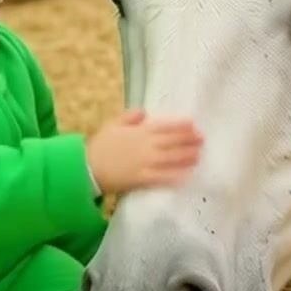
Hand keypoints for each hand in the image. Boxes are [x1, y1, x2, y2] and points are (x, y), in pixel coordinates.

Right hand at [87, 108, 203, 194]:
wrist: (87, 167)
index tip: (194, 124)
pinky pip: (162, 177)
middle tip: (203, 139)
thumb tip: (144, 112)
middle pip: (172, 142)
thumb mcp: (113, 124)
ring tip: (199, 155)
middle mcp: (145, 146)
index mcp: (139, 131)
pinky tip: (187, 175)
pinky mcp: (142, 178)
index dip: (181, 125)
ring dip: (187, 156)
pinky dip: (175, 175)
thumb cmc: (100, 145)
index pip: (165, 126)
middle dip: (189, 140)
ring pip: (171, 158)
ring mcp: (145, 162)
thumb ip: (129, 117)